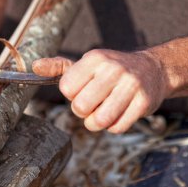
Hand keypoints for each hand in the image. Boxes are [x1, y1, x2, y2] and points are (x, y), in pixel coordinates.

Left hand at [32, 49, 167, 132]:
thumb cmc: (113, 69)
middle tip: (94, 103)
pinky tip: (120, 113)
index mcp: (96, 58)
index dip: (72, 95)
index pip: (66, 88)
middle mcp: (113, 69)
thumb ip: (61, 68)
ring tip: (104, 110)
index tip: (83, 89)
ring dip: (97, 122)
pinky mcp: (143, 103)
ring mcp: (131, 86)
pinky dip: (114, 126)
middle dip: (83, 111)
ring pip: (98, 121)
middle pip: (80, 107)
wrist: (152, 70)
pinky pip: (117, 128)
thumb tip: (35, 66)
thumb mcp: (88, 63)